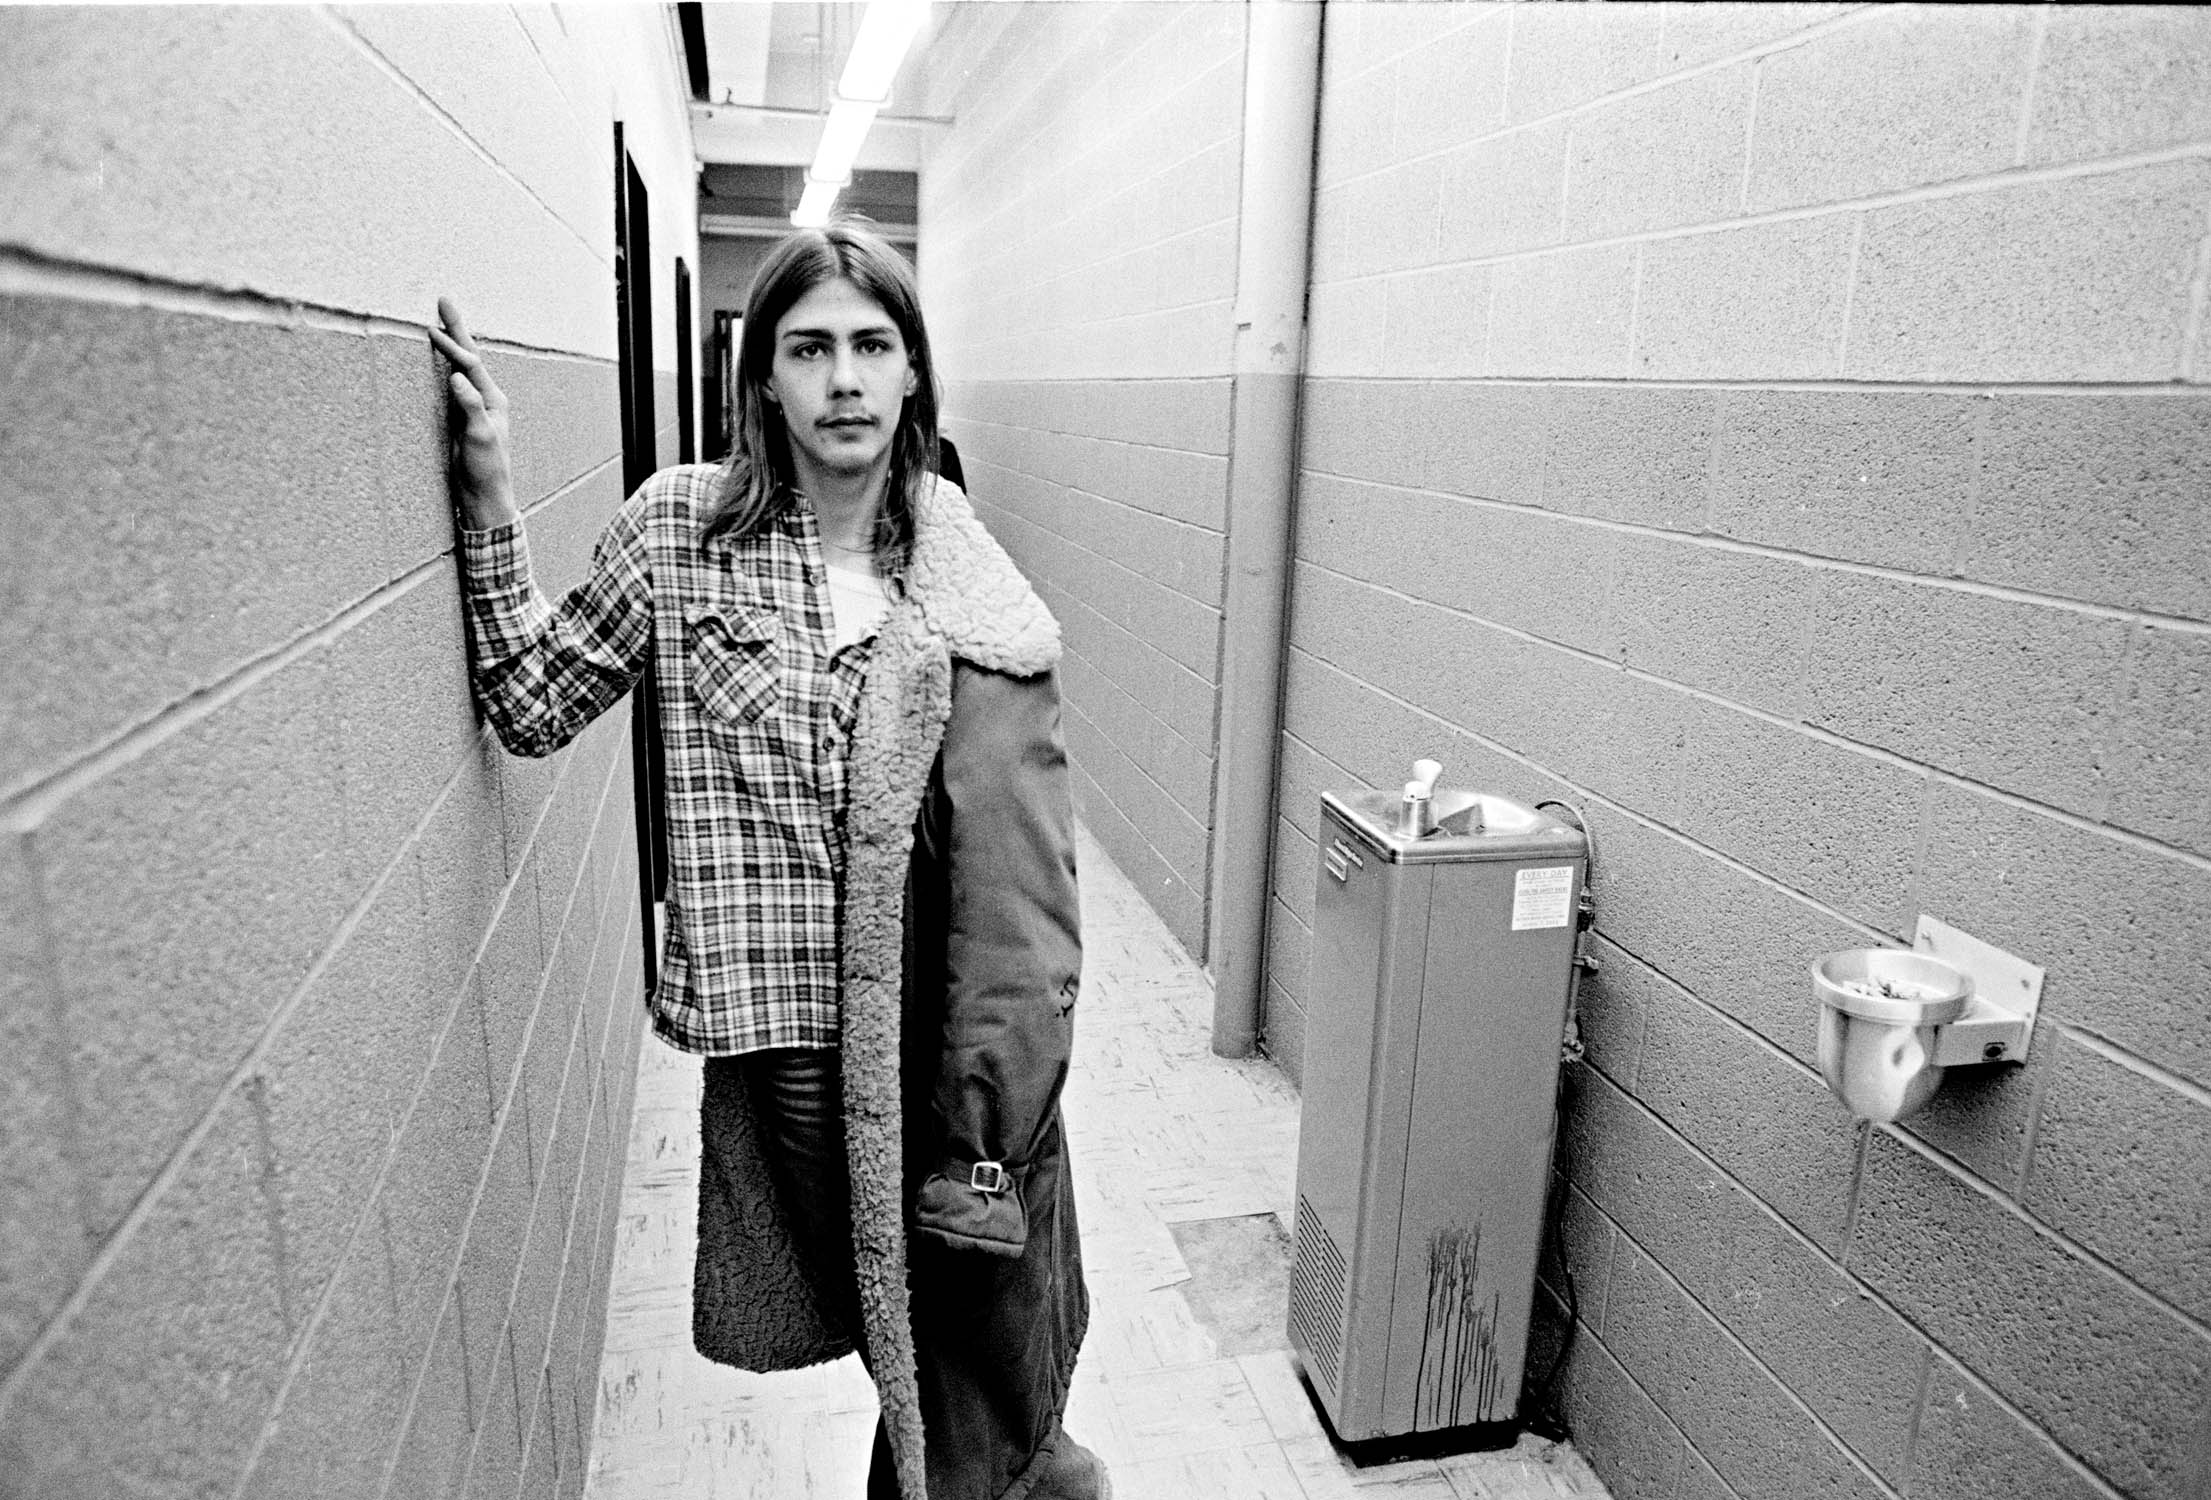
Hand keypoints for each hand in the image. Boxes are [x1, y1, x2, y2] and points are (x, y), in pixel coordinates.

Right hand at [428, 297, 517, 529]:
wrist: (482, 496)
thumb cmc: (486, 469)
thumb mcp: (480, 437)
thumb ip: (470, 406)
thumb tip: (457, 376)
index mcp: (493, 400)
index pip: (471, 365)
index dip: (452, 347)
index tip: (431, 330)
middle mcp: (485, 398)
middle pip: (469, 357)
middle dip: (456, 330)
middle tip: (443, 301)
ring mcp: (471, 407)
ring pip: (459, 368)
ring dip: (449, 344)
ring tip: (438, 322)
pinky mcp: (458, 417)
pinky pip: (449, 385)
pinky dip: (440, 367)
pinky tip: (432, 359)